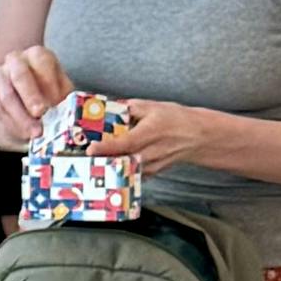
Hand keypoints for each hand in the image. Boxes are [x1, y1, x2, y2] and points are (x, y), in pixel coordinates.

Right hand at [0, 42, 70, 150]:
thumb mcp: (57, 87)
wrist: (12, 90)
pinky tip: (21, 132)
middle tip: (40, 113)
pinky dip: (10, 123)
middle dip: (31, 96)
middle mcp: (15, 60)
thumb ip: (64, 96)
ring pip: (7, 96)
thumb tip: (71, 112)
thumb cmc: (41, 89)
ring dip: (21, 117)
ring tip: (34, 132)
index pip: (42, 62)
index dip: (49, 82)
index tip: (56, 101)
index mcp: (37, 55)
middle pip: (20, 76)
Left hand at [103, 98, 228, 176]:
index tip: (91, 148)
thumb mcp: (153, 107)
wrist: (196, 136)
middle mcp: (151, 152)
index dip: (107, 147)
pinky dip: (119, 169)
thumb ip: (130, 108)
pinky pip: (131, 173)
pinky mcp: (150, 173)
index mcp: (150, 133)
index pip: (125, 143)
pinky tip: (108, 164)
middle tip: (84, 156)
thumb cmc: (174, 118)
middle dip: (102, 159)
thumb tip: (109, 108)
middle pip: (121, 160)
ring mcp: (151, 166)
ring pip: (125, 169)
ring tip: (92, 161)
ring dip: (108, 165)